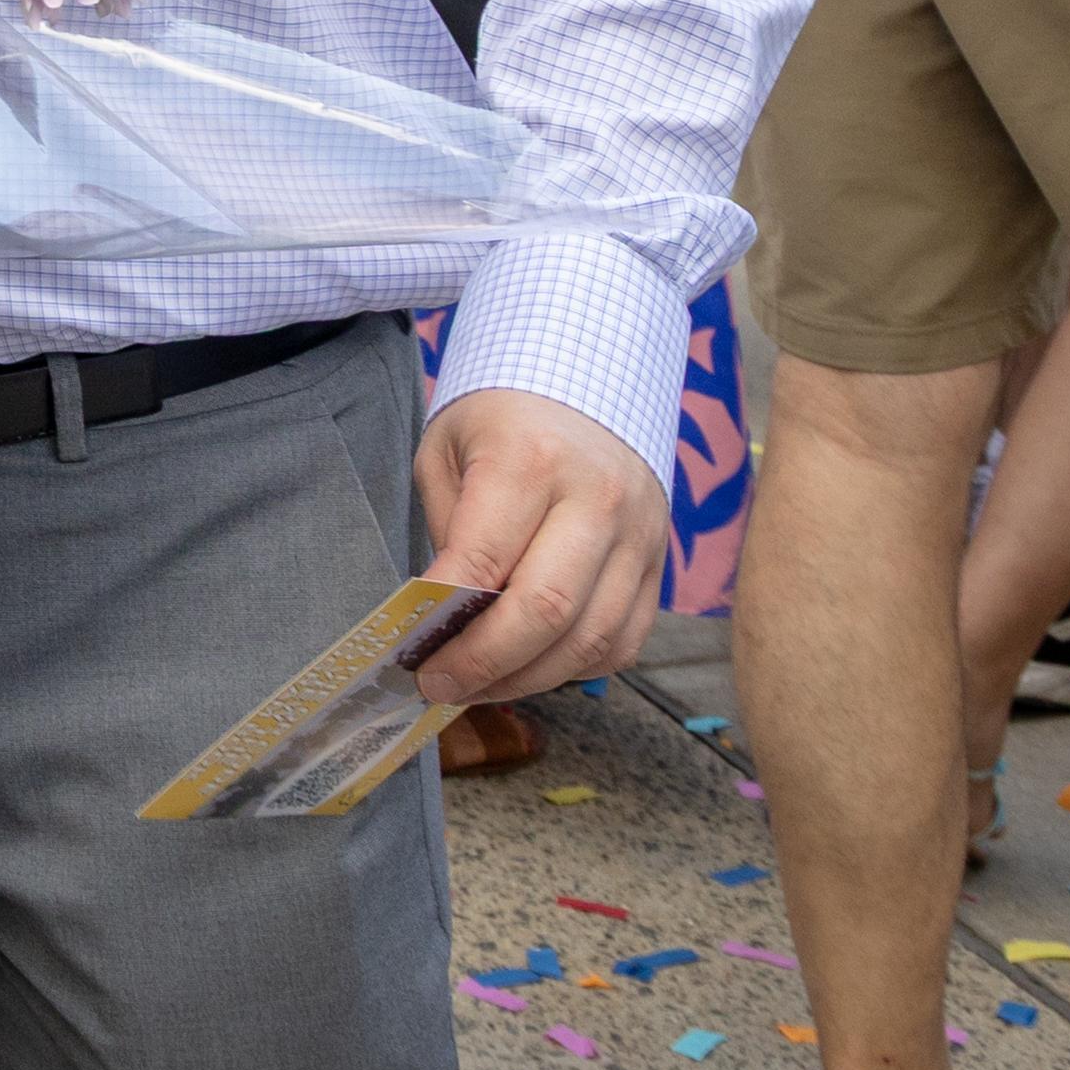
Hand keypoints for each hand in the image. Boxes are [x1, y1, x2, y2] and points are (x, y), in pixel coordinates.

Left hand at [408, 384, 667, 704]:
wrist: (588, 381)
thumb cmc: (501, 419)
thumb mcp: (448, 449)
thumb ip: (448, 530)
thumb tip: (441, 618)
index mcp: (532, 459)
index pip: (485, 560)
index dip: (445, 617)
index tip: (409, 651)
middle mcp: (598, 499)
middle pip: (546, 610)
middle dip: (484, 663)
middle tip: (438, 686)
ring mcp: (640, 535)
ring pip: (591, 638)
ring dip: (528, 678)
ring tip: (477, 687)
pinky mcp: (660, 563)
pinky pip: (623, 640)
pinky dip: (574, 668)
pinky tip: (530, 667)